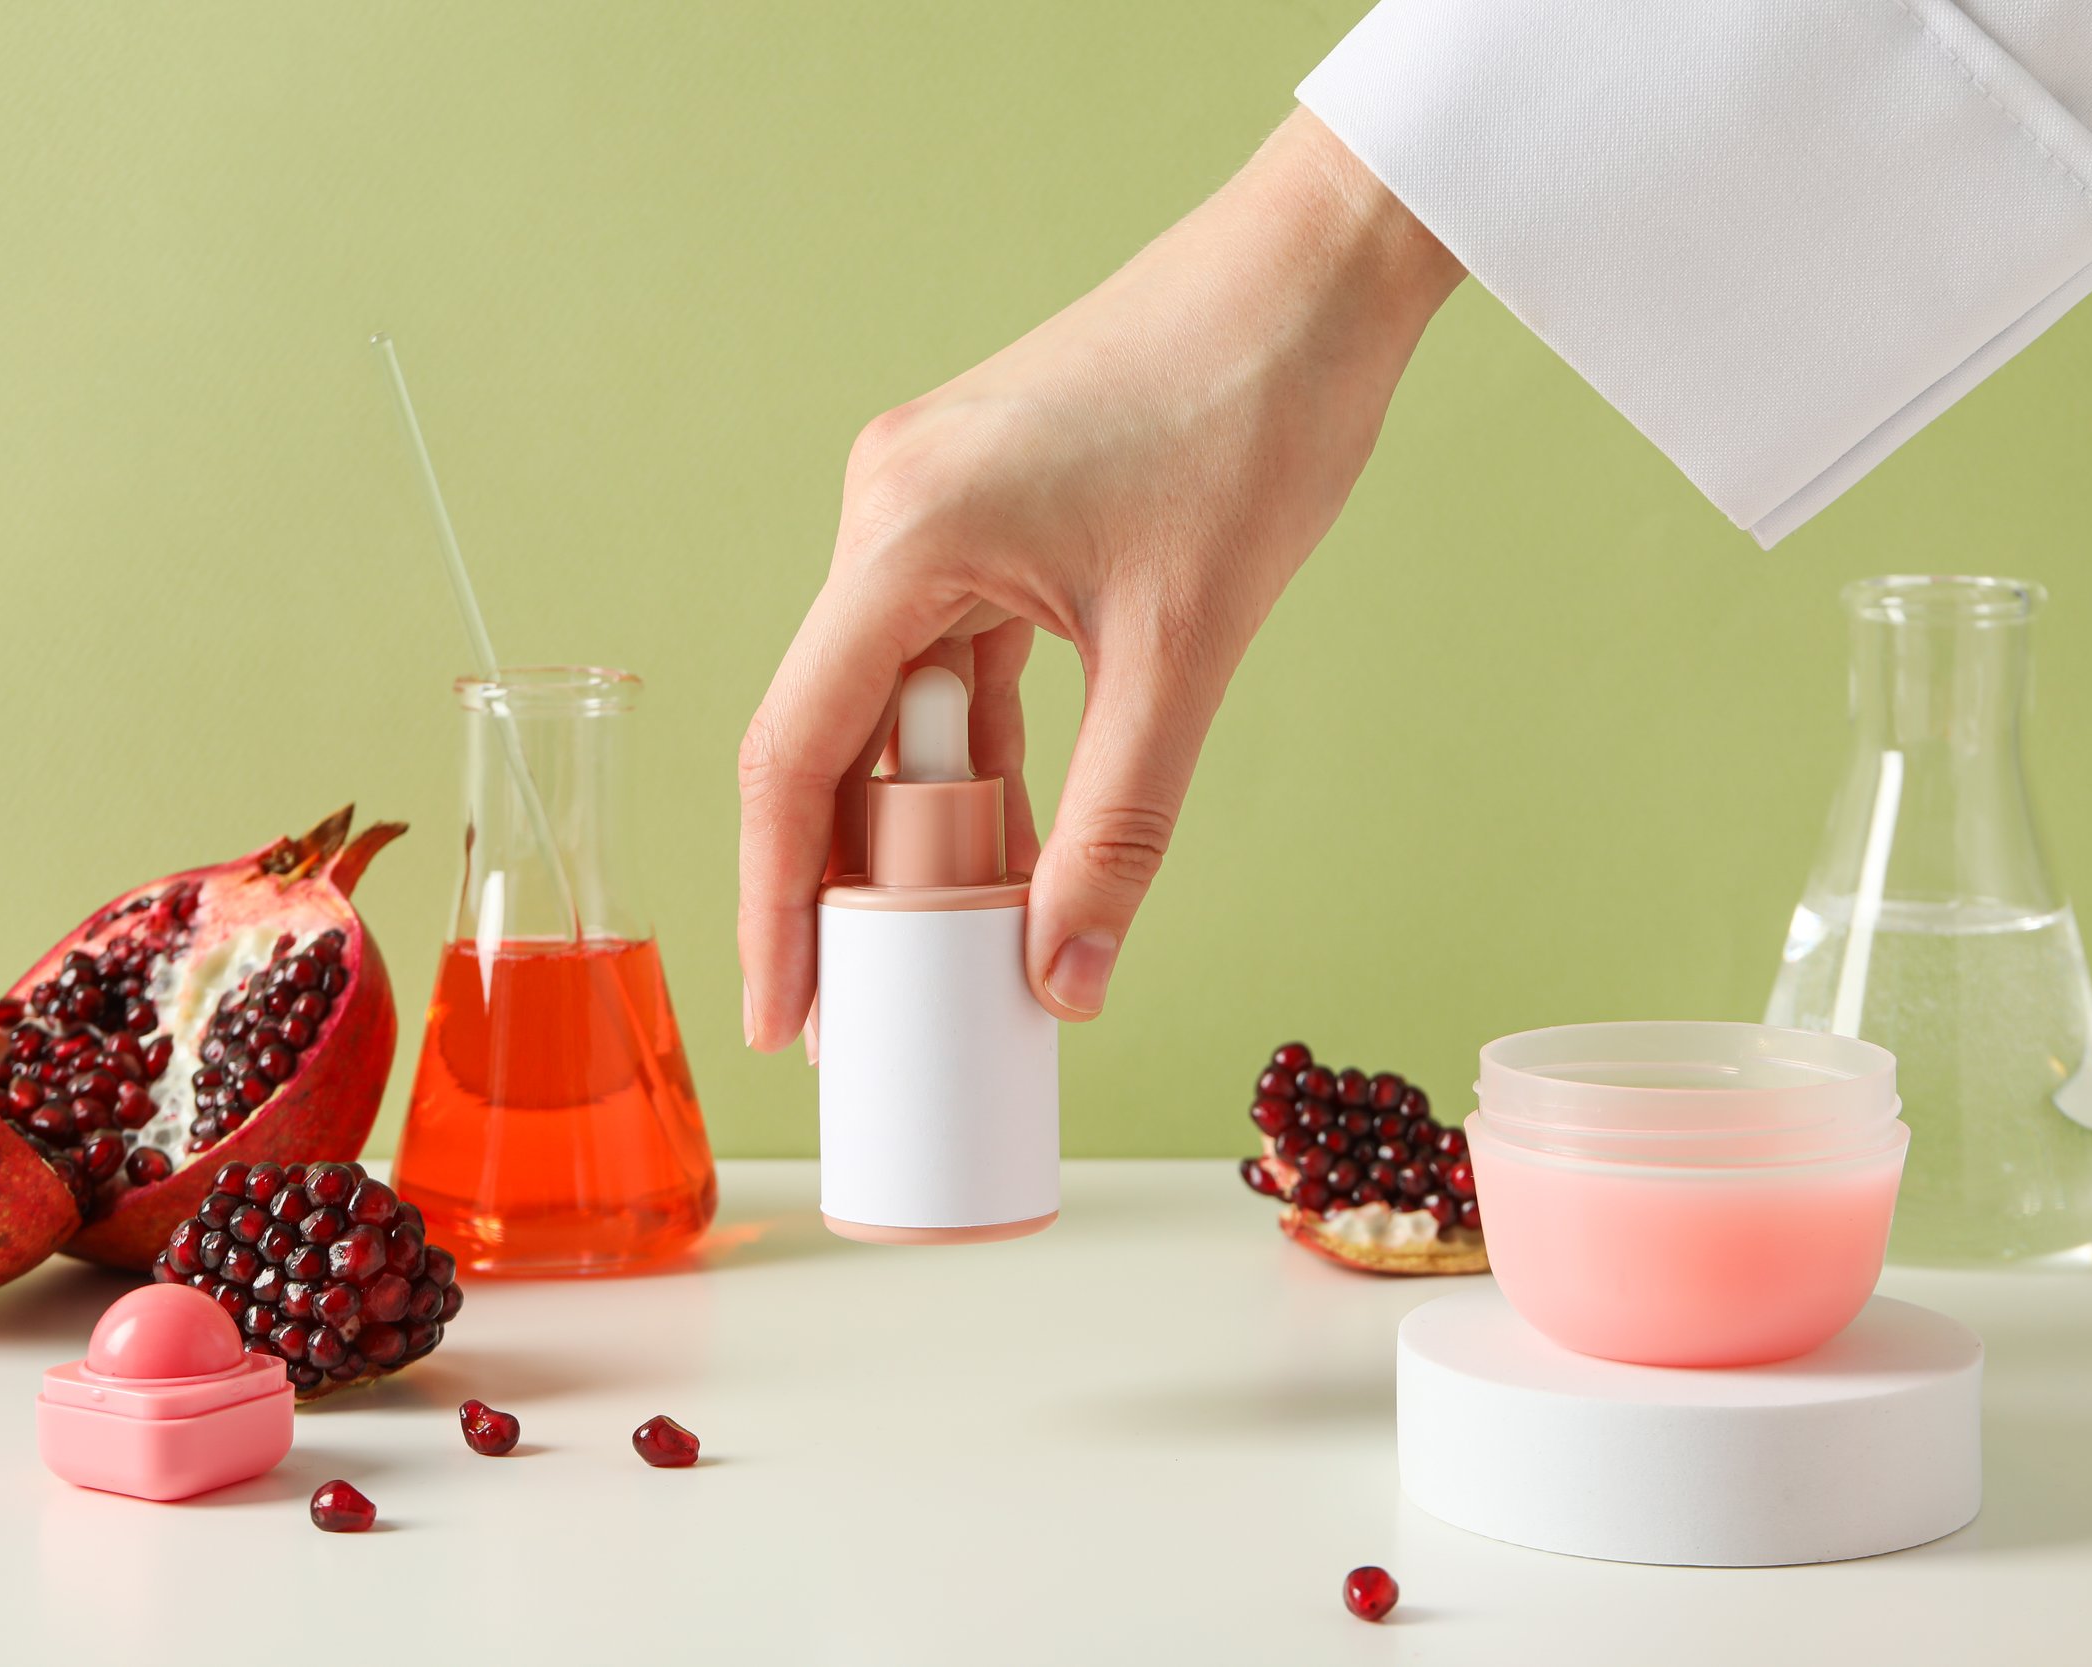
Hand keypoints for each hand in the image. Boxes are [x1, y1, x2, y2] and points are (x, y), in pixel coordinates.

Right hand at [738, 107, 1462, 1050]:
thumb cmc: (1254, 419)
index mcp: (904, 534)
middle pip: (831, 733)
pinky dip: (972, 750)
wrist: (1316, 273)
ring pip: (894, 702)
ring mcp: (929, 503)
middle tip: (865, 1005)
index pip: (796, 752)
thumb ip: (1118, 827)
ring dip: (920, 819)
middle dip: (848, 878)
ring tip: (947, 942)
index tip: (779, 1012)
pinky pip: (946, 656)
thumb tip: (1064, 978)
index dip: (775, 899)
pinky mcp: (982, 506)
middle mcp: (886, 511)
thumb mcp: (1182, 652)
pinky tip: (1005, 832)